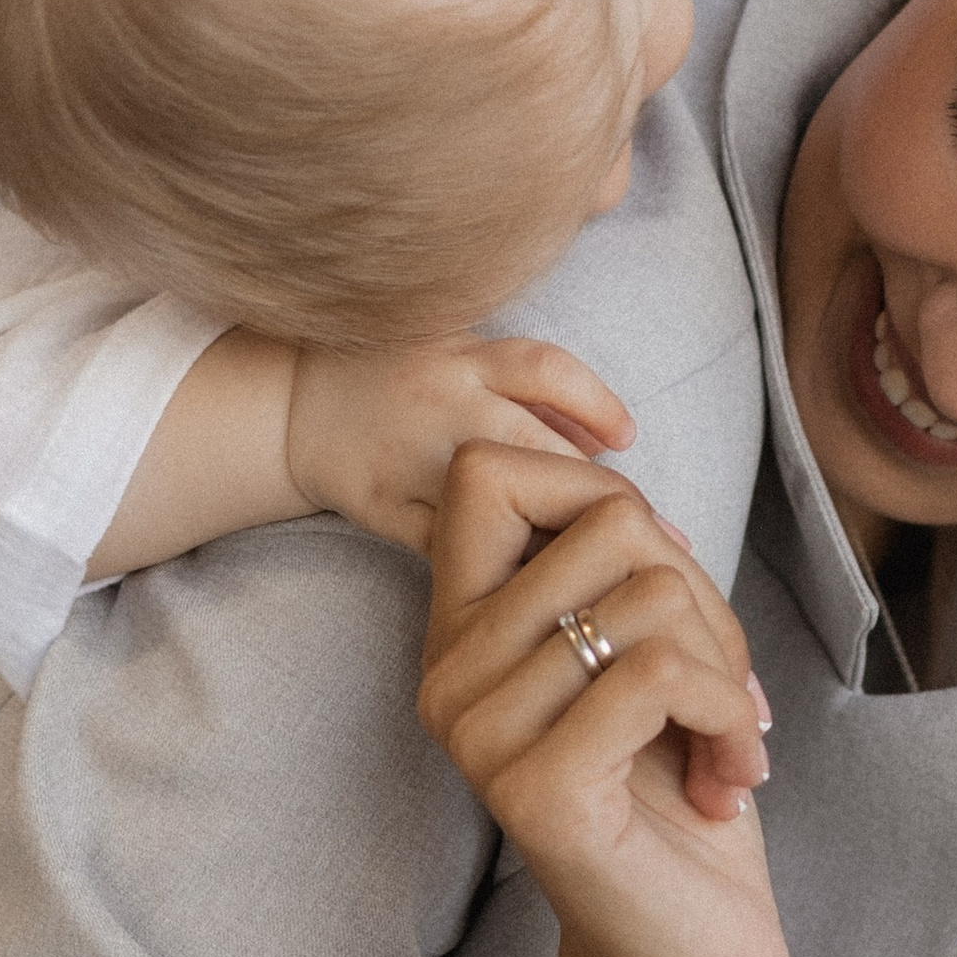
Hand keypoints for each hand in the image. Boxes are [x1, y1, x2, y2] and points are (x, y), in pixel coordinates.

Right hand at [285, 334, 637, 556]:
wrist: (295, 405)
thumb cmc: (403, 381)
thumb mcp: (464, 359)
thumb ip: (533, 396)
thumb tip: (612, 440)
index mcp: (463, 356)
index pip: (544, 370)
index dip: (596, 403)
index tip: (631, 442)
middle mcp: (437, 400)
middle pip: (528, 445)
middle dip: (597, 493)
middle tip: (661, 536)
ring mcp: (406, 456)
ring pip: (488, 505)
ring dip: (554, 541)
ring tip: (613, 578)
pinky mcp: (382, 506)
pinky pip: (445, 547)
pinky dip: (492, 574)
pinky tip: (543, 600)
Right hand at [415, 439, 789, 956]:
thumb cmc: (677, 805)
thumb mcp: (647, 660)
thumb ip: (616, 574)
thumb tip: (622, 490)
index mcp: (461, 636)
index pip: (489, 469)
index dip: (598, 490)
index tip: (663, 587)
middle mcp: (447, 678)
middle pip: (608, 520)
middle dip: (705, 593)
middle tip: (724, 690)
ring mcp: (481, 735)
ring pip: (648, 594)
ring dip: (730, 666)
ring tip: (726, 742)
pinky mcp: (536, 789)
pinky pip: (665, 671)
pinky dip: (732, 714)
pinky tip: (728, 778)